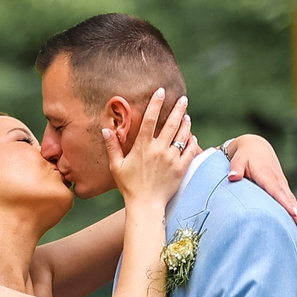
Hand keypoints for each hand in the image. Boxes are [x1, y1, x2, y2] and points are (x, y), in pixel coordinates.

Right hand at [105, 88, 190, 210]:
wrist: (145, 205)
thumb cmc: (129, 185)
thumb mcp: (116, 165)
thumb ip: (112, 146)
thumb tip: (105, 129)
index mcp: (142, 146)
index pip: (150, 119)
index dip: (156, 103)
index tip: (161, 92)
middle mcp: (158, 149)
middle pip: (170, 123)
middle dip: (178, 109)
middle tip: (183, 99)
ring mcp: (171, 158)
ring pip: (182, 135)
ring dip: (185, 123)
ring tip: (186, 115)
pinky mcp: (181, 168)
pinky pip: (190, 150)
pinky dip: (192, 141)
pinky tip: (191, 136)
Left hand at [221, 134, 296, 234]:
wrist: (257, 147)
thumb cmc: (245, 155)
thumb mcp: (238, 159)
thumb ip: (236, 168)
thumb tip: (232, 177)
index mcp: (266, 174)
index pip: (276, 190)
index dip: (285, 202)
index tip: (293, 213)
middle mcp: (277, 180)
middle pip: (288, 199)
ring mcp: (282, 184)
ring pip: (292, 201)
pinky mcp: (283, 188)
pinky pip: (291, 201)